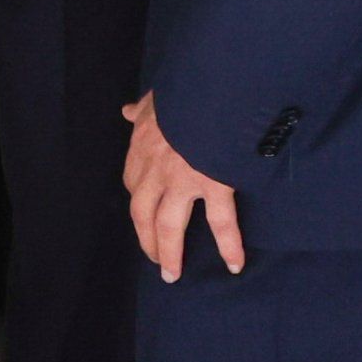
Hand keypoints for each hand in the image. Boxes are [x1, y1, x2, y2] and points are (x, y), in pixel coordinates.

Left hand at [123, 94, 244, 283]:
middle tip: (153, 259)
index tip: (144, 211)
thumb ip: (143, 111)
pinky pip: (220, 222)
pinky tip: (234, 265)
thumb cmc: (184, 91)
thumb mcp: (156, 99)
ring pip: (169, 225)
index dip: (138, 199)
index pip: (133, 182)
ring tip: (172, 274)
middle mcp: (156, 169)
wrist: (208, 87)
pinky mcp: (213, 184)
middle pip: (143, 213)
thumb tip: (127, 111)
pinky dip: (229, 246)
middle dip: (146, 238)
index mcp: (143, 147)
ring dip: (169, 253)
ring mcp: (182, 180)